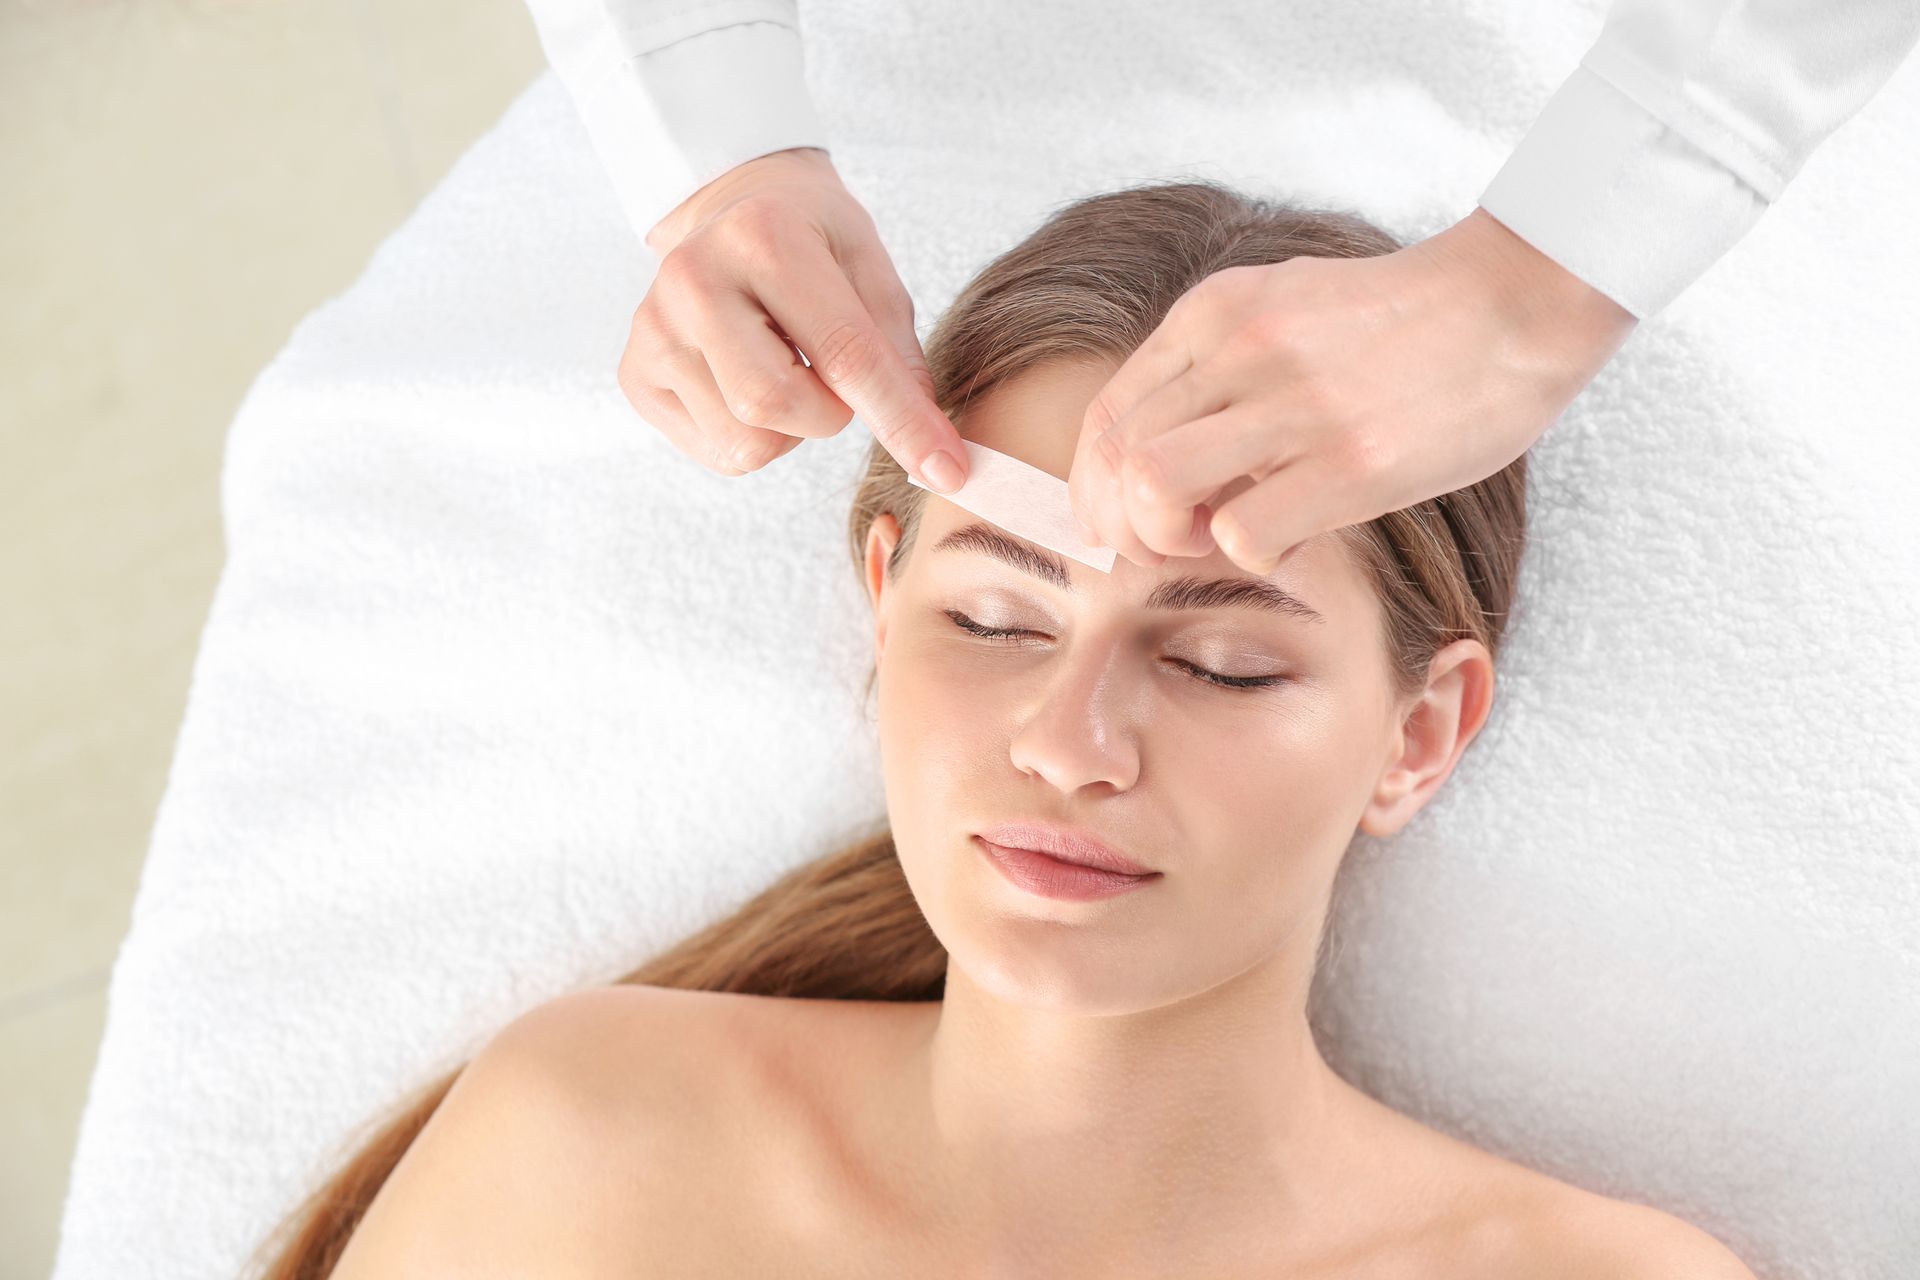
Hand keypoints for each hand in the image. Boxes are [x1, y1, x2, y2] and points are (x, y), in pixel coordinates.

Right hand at [619, 146, 968, 490]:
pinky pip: (718, 453)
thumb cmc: (811, 239)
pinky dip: (754, 436)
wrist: (730, 205)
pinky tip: (746, 379)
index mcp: (764, 238)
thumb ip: (900, 356)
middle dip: (828, 415)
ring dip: (790, 429)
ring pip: (746, 442)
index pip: (845, 355)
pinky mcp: (635, 374)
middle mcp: (694, 280)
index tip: (948, 470)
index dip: (903, 421)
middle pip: (778, 408)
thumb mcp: (871, 269)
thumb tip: (930, 452)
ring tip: (782, 367)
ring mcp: (653, 329)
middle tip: (828, 372)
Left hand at [1066, 206, 1638, 572]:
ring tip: (1219, 541)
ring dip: (1170, 541)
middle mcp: (1236, 350)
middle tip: (1174, 546)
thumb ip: (1219, 367)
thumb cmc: (1407, 320)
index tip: (1130, 525)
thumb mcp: (1286, 308)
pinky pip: (1243, 534)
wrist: (1519, 298)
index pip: (1104, 419)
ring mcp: (1292, 404)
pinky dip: (1248, 558)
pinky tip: (1288, 542)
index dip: (1098, 491)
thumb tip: (1168, 446)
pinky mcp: (1352, 460)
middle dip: (1124, 528)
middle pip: (1114, 460)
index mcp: (1212, 314)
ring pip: (1153, 489)